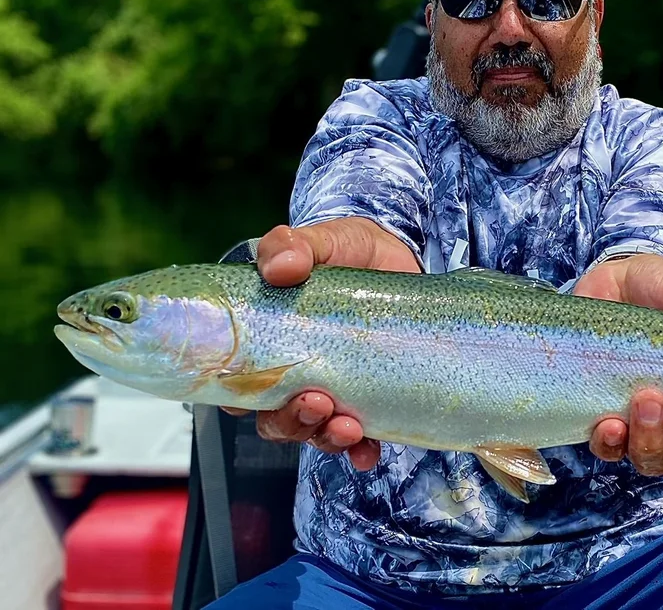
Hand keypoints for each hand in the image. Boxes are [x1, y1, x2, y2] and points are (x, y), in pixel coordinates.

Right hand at [221, 219, 418, 469]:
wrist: (399, 254)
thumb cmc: (345, 250)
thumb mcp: (318, 240)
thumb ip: (291, 245)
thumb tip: (280, 266)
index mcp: (268, 341)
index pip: (235, 383)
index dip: (237, 397)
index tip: (250, 398)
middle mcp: (295, 373)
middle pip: (275, 417)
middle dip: (290, 421)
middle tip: (315, 403)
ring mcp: (335, 387)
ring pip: (315, 431)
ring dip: (325, 437)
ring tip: (345, 426)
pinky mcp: (371, 396)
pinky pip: (361, 439)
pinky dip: (361, 450)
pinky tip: (368, 450)